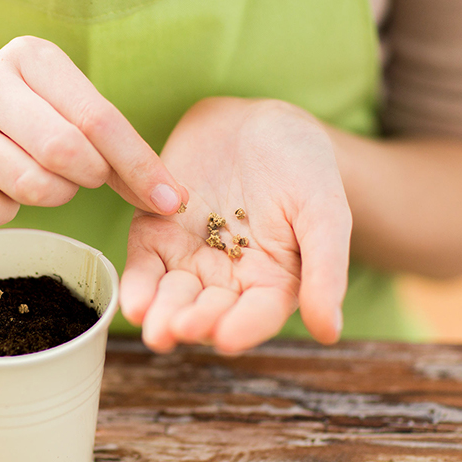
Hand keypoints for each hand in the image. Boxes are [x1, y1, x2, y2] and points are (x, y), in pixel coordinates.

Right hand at [0, 36, 186, 226]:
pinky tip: (1, 195)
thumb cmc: (24, 122)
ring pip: (30, 185)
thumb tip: (172, 199)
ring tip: (41, 180)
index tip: (172, 202)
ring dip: (52, 196)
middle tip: (82, 179)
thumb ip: (116, 148)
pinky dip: (6, 215)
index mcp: (30, 56)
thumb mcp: (68, 112)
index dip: (140, 166)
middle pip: (65, 151)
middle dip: (88, 178)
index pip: (99, 118)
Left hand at [120, 98, 351, 354]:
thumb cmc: (304, 169)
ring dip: (160, 312)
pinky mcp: (157, 234)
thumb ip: (326, 269)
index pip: (257, 314)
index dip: (243, 328)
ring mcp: (189, 259)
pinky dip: (137, 283)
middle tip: (178, 329)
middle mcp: (227, 281)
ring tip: (149, 322)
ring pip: (171, 295)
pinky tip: (132, 302)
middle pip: (208, 311)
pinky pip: (144, 263)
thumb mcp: (325, 212)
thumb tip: (329, 333)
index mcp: (272, 283)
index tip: (226, 338)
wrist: (259, 123)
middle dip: (192, 322)